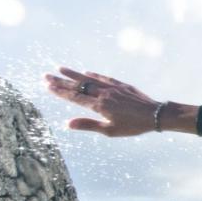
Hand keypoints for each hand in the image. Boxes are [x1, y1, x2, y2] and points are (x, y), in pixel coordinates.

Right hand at [44, 67, 162, 136]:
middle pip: (78, 86)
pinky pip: (104, 78)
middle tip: (45, 76)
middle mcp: (103, 94)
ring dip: (74, 74)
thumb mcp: (110, 131)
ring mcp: (112, 88)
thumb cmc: (133, 126)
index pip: (75, 97)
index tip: (48, 86)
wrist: (155, 115)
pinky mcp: (121, 85)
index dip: (60, 91)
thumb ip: (88, 125)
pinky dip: (93, 75)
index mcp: (99, 106)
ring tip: (60, 69)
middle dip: (61, 81)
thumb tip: (67, 124)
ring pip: (89, 79)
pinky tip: (86, 72)